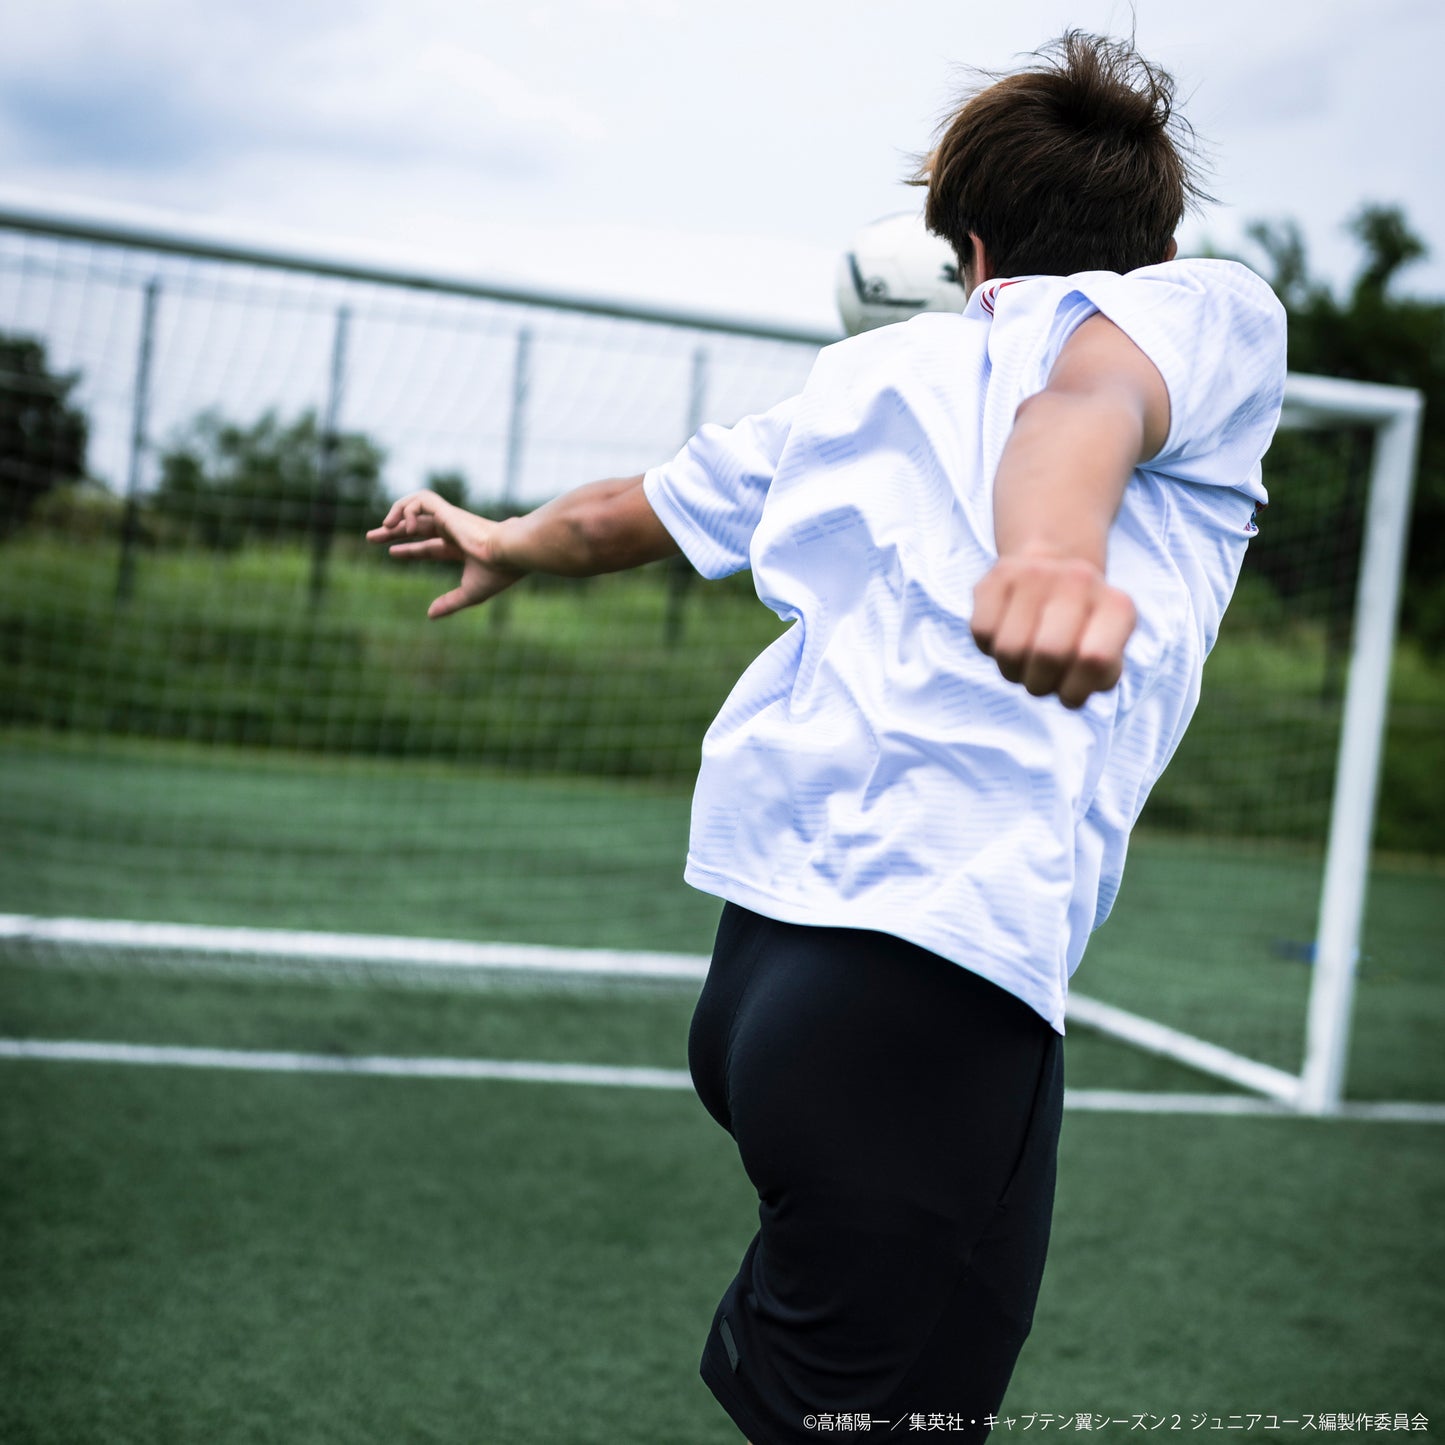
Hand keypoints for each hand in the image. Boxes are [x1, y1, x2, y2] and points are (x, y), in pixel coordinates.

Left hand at [366, 490, 524, 617]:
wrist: (510, 554)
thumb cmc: (497, 573)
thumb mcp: (470, 593)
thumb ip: (450, 602)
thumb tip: (429, 615)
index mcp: (460, 547)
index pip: (429, 545)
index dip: (409, 548)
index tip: (390, 552)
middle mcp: (454, 531)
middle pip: (418, 525)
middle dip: (394, 529)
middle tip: (371, 537)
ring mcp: (451, 519)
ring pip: (417, 506)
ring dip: (397, 512)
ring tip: (384, 527)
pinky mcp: (447, 512)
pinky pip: (422, 500)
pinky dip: (409, 509)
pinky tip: (406, 527)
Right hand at [970, 554, 1136, 708]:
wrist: (1055, 572)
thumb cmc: (1081, 632)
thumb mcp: (1106, 655)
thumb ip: (1099, 677)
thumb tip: (1072, 687)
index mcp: (1117, 607)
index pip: (1094, 661)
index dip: (1074, 692)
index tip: (1069, 694)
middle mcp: (1080, 581)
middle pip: (1048, 655)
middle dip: (1039, 684)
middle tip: (1041, 681)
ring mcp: (1038, 573)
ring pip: (1010, 649)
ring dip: (1012, 670)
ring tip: (1023, 660)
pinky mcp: (1000, 573)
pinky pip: (983, 632)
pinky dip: (989, 648)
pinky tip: (1005, 636)